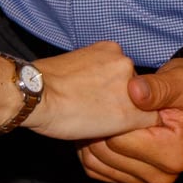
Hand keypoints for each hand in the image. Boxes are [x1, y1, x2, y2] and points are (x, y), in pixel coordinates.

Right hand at [19, 41, 137, 140]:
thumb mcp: (73, 64)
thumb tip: (93, 87)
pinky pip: (145, 124)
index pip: (122, 74)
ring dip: (125, 116)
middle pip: (134, 89)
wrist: (37, 95)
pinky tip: (111, 133)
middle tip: (95, 112)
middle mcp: (126, 63)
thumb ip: (92, 71)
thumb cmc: (44, 83)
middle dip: (119, 101)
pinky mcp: (133, 113)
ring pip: (141, 107)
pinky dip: (132, 131)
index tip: (94, 99)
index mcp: (110, 48)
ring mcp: (132, 88)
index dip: (110, 90)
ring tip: (98, 123)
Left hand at [77, 54, 182, 182]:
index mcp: (174, 155)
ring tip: (102, 112)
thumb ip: (158, 87)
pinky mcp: (135, 181)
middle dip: (100, 126)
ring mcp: (149, 182)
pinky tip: (101, 127)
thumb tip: (134, 90)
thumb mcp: (182, 81)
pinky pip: (97, 169)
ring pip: (97, 163)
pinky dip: (92, 149)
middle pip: (105, 154)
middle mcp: (163, 176)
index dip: (109, 114)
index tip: (111, 93)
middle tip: (103, 100)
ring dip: (92, 137)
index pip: (118, 139)